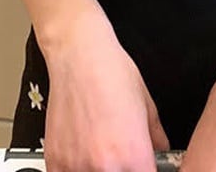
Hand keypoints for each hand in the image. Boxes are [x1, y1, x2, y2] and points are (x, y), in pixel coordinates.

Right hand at [37, 3, 170, 171]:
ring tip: (102, 154)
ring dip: (99, 170)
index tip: (145, 165)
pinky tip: (83, 156)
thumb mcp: (147, 105)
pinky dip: (76, 169)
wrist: (79, 55)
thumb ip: (157, 139)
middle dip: (125, 170)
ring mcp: (76, 167)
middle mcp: (104, 167)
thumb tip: (161, 153)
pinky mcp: (55, 161)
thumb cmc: (113, 73)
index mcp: (134, 156)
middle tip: (123, 158)